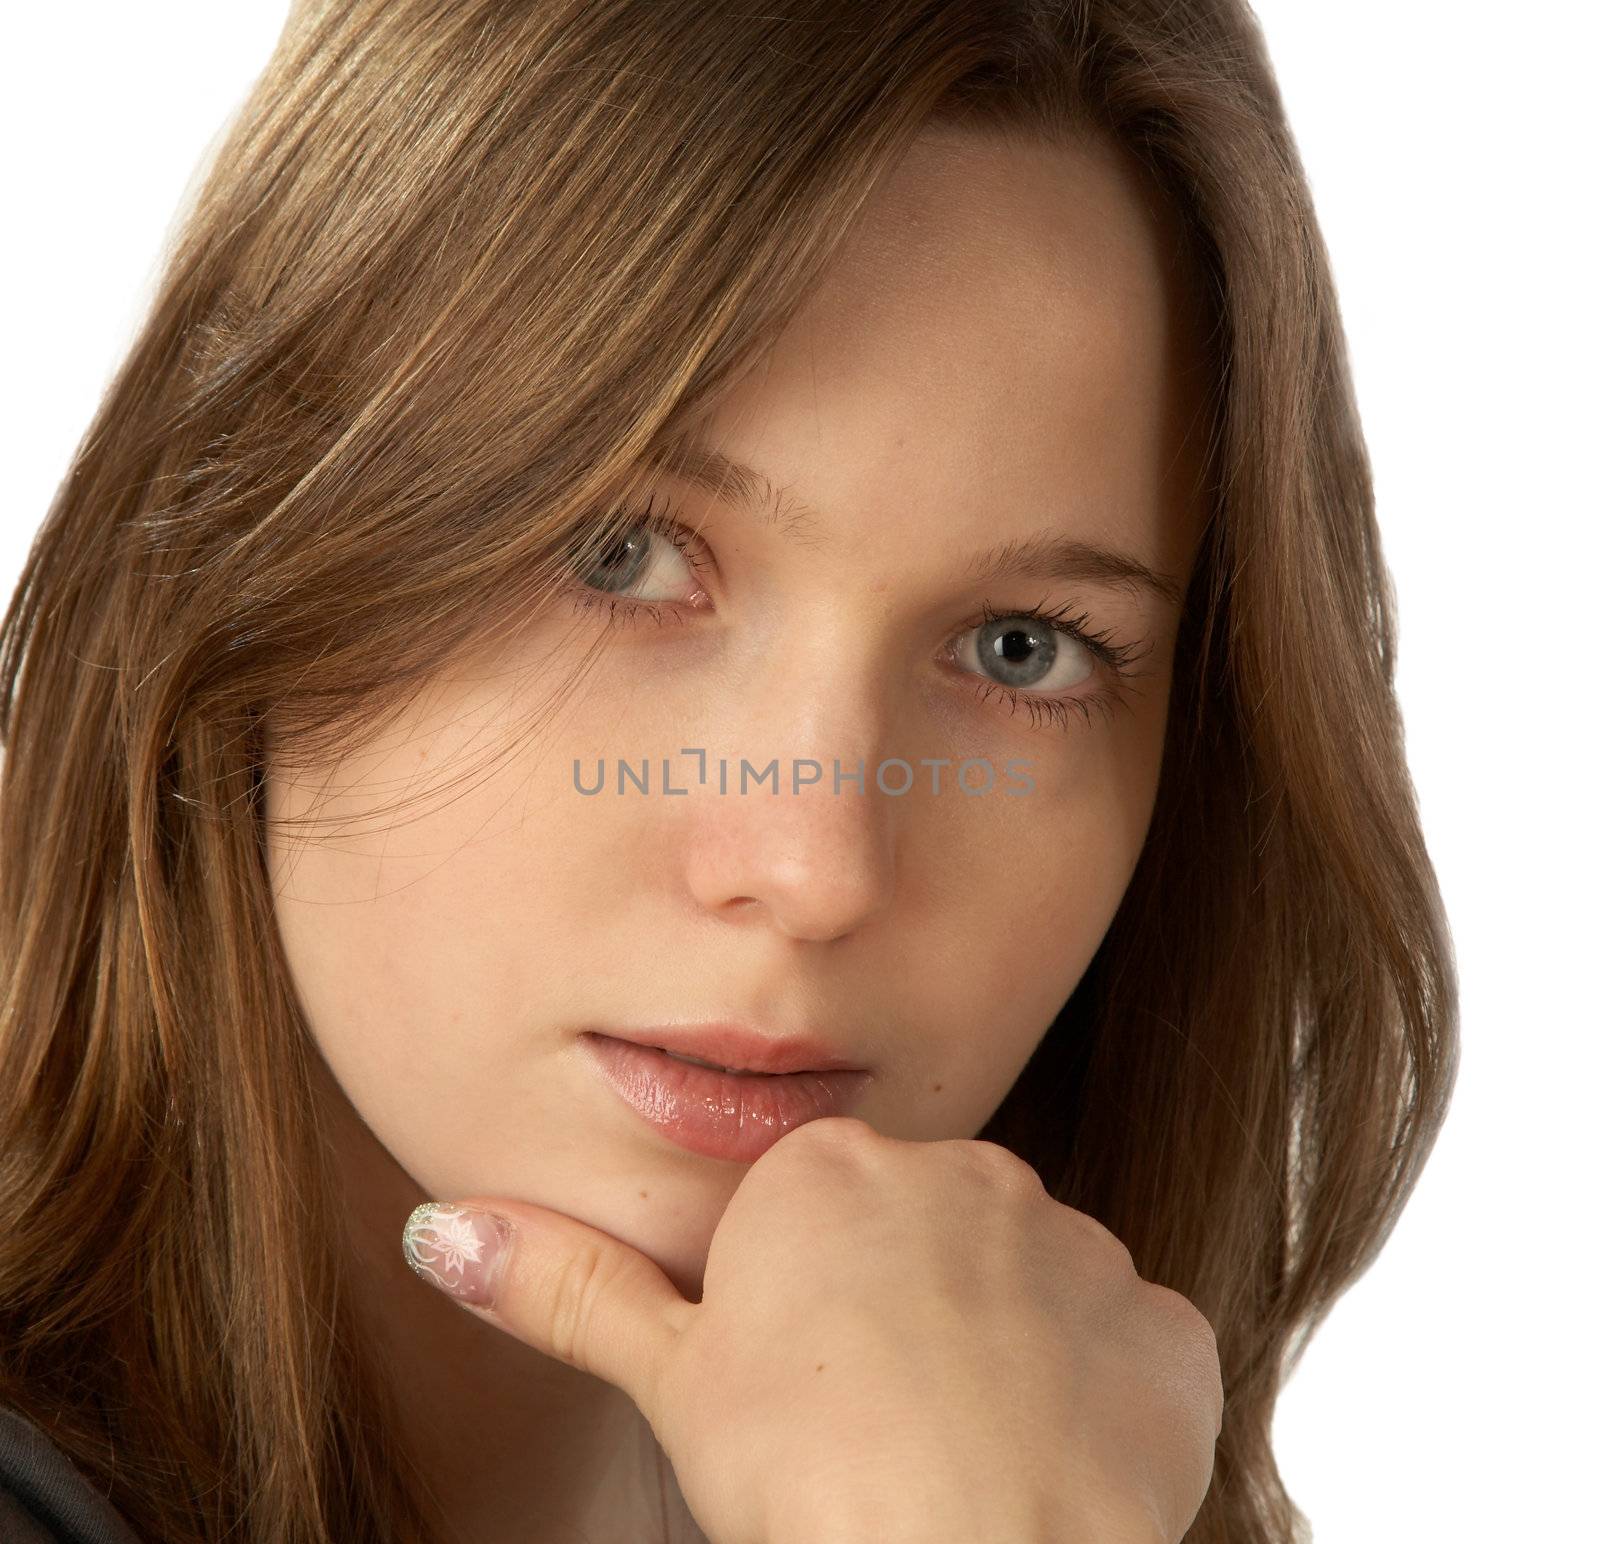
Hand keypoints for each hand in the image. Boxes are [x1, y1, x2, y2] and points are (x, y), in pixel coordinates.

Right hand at [401, 1116, 1222, 1543]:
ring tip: (954, 1454)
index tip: (797, 1380)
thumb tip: (443, 1227)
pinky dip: (1091, 1399)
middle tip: (868, 1424)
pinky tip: (1044, 1466)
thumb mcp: (669, 1378)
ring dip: (997, 1354)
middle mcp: (963, 1171)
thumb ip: (563, 1283)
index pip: (812, 1213)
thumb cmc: (807, 1478)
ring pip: (1020, 1288)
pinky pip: (1119, 1347)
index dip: (798, 1307)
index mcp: (832, 1168)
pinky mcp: (1159, 1324)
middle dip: (898, 1313)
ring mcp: (1075, 1242)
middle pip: (919, 1238)